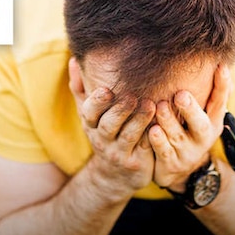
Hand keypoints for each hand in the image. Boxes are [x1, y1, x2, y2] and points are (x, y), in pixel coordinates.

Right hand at [69, 61, 156, 199]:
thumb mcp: (88, 115)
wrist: (115, 175)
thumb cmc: (104, 134)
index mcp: (90, 125)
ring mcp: (118, 153)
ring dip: (139, 120)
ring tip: (150, 105)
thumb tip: (73, 60)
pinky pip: (145, 148)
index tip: (106, 90)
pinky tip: (162, 122)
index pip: (88, 113)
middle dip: (120, 110)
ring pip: (128, 136)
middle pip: (108, 125)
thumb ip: (80, 87)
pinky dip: (152, 135)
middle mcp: (101, 139)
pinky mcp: (136, 163)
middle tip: (132, 96)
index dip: (96, 102)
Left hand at [149, 64, 231, 191]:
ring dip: (169, 121)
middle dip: (191, 109)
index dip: (222, 85)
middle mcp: (203, 137)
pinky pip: (164, 152)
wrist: (179, 169)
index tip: (221, 67)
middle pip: (200, 124)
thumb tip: (220, 62)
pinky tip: (152, 130)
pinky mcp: (172, 163)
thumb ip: (208, 93)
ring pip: (178, 136)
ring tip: (160, 106)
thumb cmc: (188, 131)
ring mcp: (188, 152)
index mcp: (212, 122)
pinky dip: (158, 142)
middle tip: (181, 94)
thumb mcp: (203, 115)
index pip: (220, 102)